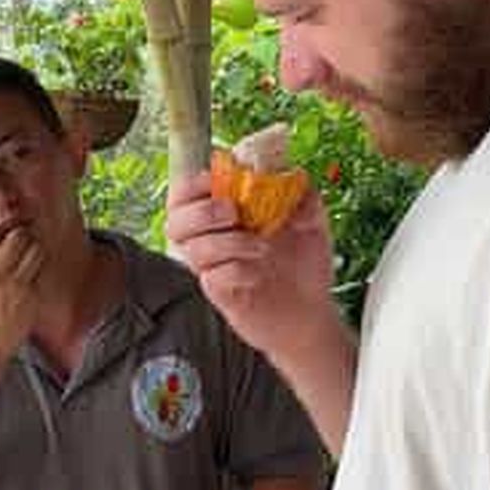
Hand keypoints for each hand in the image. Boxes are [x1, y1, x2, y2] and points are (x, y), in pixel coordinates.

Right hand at [0, 221, 43, 365]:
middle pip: (18, 236)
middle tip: (22, 241)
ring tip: (28, 257)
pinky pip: (40, 272)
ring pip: (36, 250)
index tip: (5, 231)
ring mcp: (15, 287)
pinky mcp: (31, 299)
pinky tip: (30, 277)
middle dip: (22, 235)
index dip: (1, 228)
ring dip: (34, 249)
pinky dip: (36, 271)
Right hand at [166, 171, 334, 362]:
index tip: (215, 180)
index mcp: (224, 214)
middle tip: (233, 213)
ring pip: (193, 250)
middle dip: (201, 212)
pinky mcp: (220, 294)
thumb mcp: (314, 221)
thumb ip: (305, 195)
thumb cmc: (304, 263)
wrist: (312, 311)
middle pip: (175, 221)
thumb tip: (293, 178)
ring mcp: (213, 268)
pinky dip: (236, 271)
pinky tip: (258, 274)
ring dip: (228, 242)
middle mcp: (211, 240)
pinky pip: (212, 278)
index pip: (185, 193)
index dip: (192, 183)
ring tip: (262, 247)